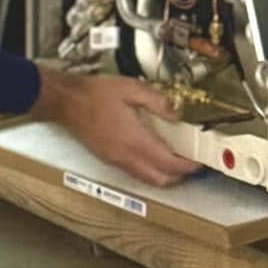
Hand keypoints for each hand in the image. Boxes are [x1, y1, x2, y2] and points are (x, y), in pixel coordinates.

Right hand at [33, 68, 198, 186]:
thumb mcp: (131, 88)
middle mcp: (127, 157)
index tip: (199, 161)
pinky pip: (135, 173)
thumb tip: (177, 114)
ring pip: (147, 179)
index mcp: (135, 141)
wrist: (67, 102)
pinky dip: (149, 170)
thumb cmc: (97, 93)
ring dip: (164, 175)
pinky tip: (152, 154)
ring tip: (175, 159)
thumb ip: (157, 101)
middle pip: (160, 180)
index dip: (187, 166)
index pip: (168, 164)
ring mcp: (116, 161)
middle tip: (190, 163)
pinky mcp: (109, 159)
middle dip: (179, 175)